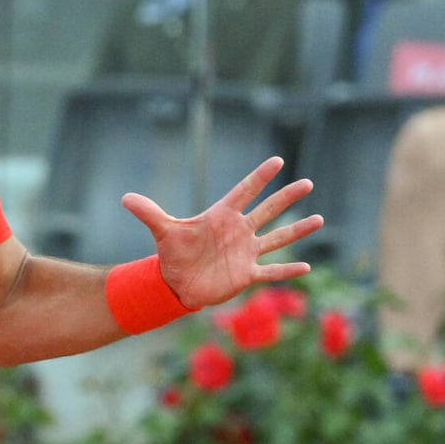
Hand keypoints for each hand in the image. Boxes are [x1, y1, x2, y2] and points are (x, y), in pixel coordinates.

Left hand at [121, 156, 323, 309]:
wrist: (176, 283)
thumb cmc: (173, 253)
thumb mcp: (163, 231)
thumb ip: (149, 213)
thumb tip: (125, 197)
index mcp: (221, 216)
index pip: (243, 192)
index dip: (259, 177)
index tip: (277, 161)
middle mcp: (238, 231)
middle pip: (267, 210)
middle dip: (286, 197)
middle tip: (307, 182)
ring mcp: (245, 252)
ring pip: (276, 238)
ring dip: (297, 230)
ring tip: (319, 219)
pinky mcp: (246, 274)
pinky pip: (271, 271)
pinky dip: (287, 270)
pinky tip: (306, 266)